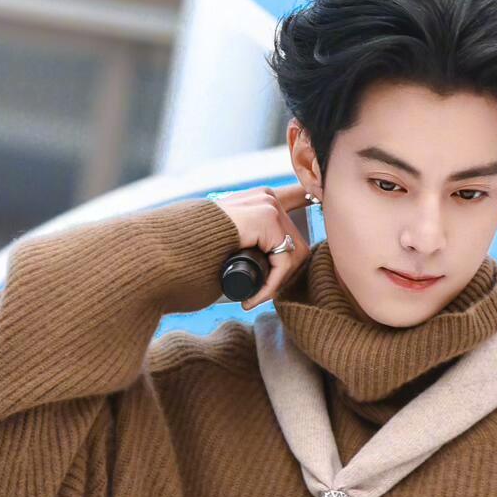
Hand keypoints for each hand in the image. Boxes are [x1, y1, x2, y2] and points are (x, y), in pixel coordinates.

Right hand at [212, 180, 312, 309]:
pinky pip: (283, 264)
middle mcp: (268, 198)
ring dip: (276, 284)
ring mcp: (269, 206)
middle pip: (297, 243)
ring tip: (253, 297)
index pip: (297, 198)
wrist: (179, 246)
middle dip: (283, 273)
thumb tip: (270, 254)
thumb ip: (250, 239)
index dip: (310, 202)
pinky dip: (270, 287)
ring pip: (293, 257)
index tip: (317, 206)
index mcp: (261, 199)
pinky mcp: (268, 220)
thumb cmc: (199, 250)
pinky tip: (251, 299)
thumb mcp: (232, 240)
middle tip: (261, 292)